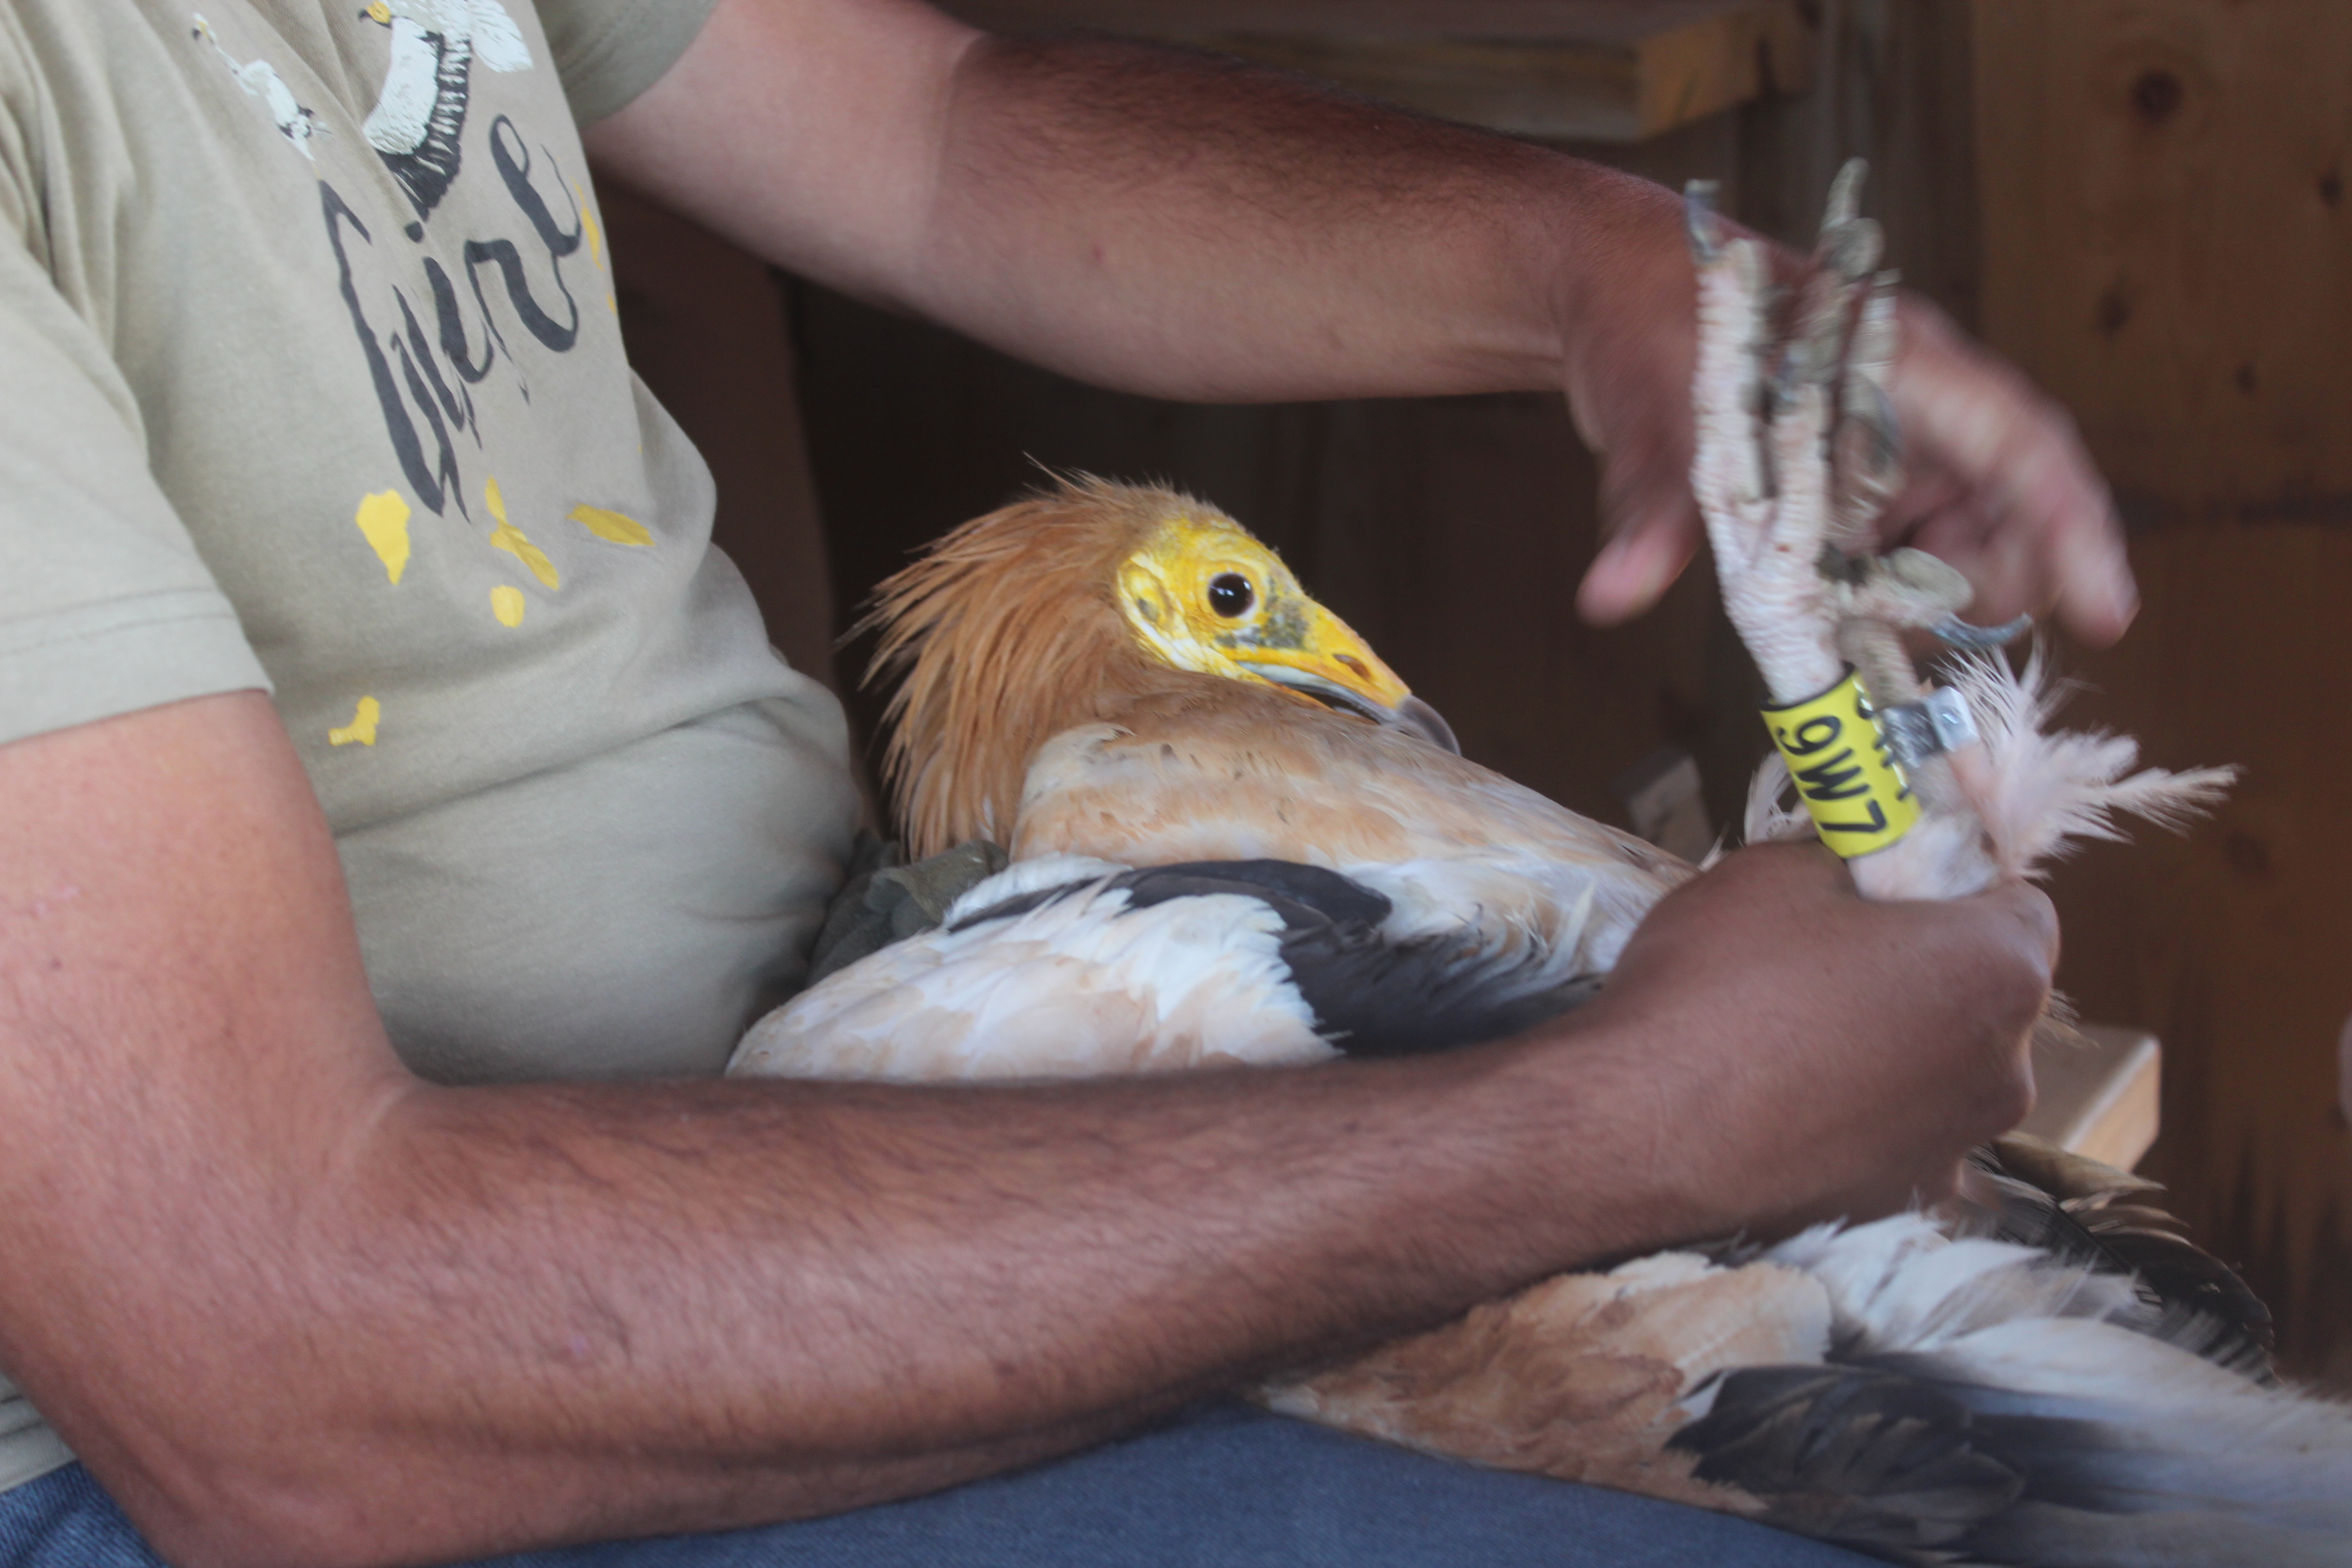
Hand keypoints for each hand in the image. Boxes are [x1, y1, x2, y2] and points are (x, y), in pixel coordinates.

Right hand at [1553, 842, 2056, 1240]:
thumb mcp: (1773, 872)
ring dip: (1895, 1054)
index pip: (2024, 907)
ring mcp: (1956, 1150)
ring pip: (1942, 1077)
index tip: (1893, 891)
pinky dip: (1860, 1125)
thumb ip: (1847, 859)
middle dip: (1927, 974)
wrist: (1634, 1132)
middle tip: (1832, 963)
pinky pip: (1898, 1144)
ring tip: (1796, 1045)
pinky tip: (1787, 1112)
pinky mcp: (1899, 1208)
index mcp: (1998, 970)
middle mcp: (2005, 1071)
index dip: (1958, 890)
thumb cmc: (1714, 987)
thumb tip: (1859, 864)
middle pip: (1986, 999)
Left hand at [1563, 205, 2136, 646]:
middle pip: (2004, 520)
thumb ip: (1651, 513)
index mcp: (1898, 368)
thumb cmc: (1654, 325)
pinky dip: (1868, 599)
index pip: (2023, 450)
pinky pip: (1894, 559)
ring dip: (1909, 603)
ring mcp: (1887, 454)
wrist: (1618, 293)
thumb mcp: (1651, 420)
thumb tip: (1612, 593)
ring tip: (1834, 611)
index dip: (2075, 531)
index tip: (2109, 611)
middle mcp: (1914, 413)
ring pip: (1951, 552)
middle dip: (1969, 587)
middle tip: (1888, 624)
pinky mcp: (1855, 489)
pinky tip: (1821, 608)